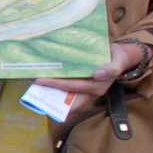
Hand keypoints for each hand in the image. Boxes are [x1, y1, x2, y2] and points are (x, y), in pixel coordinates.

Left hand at [36, 40, 150, 103]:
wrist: (120, 56)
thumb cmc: (117, 58)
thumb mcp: (118, 62)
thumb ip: (111, 69)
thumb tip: (98, 74)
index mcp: (96, 88)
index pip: (73, 87)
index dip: (57, 85)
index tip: (41, 80)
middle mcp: (89, 92)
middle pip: (65, 96)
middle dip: (49, 93)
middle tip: (32, 85)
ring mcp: (84, 90)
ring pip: (65, 95)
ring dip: (51, 92)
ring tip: (35, 85)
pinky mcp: (81, 86)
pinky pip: (67, 89)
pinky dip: (56, 85)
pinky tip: (45, 78)